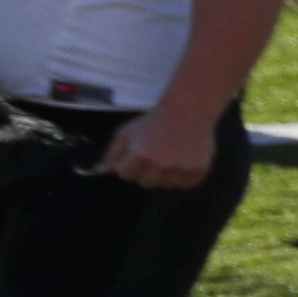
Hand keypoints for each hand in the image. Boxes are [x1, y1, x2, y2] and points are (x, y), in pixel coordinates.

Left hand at [100, 96, 218, 189]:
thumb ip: (112, 154)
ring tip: (169, 157)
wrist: (186, 111)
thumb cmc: (153, 121)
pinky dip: (181, 176)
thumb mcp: (126, 133)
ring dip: (163, 175)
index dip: (128, 163)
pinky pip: (184, 185)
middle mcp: (160, 166)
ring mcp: (180, 170)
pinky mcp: (197, 172)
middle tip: (154, 154)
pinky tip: (181, 161)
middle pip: (144, 183)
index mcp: (140, 155)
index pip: (125, 174)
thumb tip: (100, 172)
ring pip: (164, 185)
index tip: (137, 153)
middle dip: (145, 171)